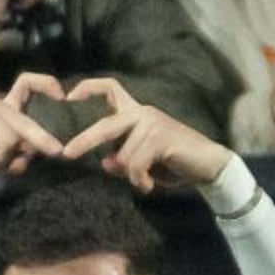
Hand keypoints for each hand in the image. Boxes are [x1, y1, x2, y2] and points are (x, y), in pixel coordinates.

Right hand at [0, 72, 65, 191]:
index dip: (46, 84)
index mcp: (7, 111)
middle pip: (24, 123)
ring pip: (9, 145)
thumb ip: (16, 157)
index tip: (63, 95)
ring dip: (0, 165)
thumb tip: (29, 159)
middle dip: (41, 140)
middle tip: (59, 152)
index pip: (27, 85)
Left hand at [60, 77, 231, 191]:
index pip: (110, 89)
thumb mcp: (142, 163)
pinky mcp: (161, 137)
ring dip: (131, 175)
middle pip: (105, 126)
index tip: (68, 97)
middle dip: (84, 141)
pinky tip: (149, 185)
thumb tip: (105, 162)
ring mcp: (152, 123)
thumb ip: (122, 160)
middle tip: (67, 154)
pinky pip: (136, 165)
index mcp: (135, 114)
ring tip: (144, 180)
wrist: (208, 165)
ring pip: (123, 156)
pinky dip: (140, 181)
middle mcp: (142, 113)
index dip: (89, 88)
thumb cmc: (173, 163)